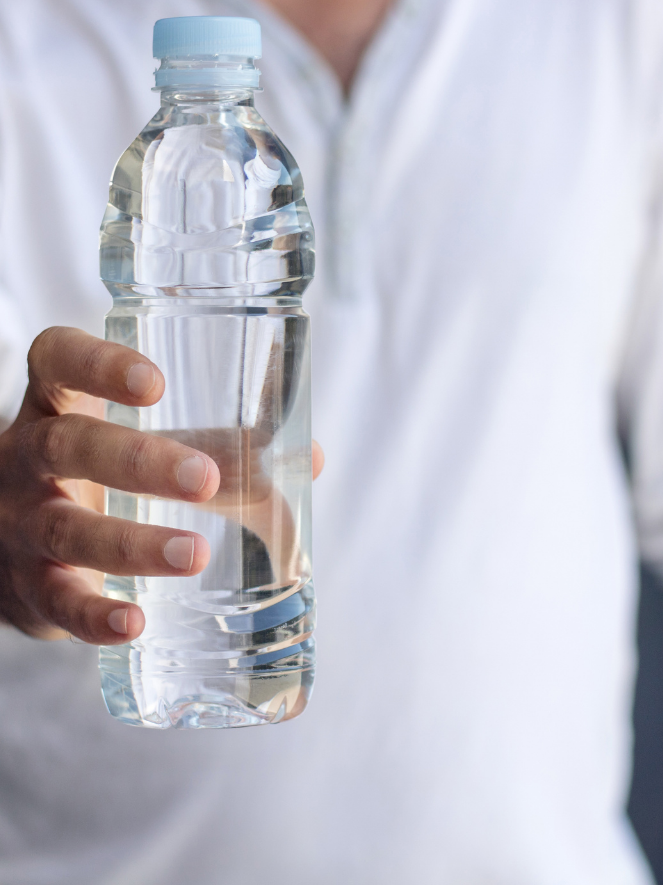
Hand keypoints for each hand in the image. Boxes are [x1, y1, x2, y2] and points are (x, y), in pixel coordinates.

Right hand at [0, 327, 223, 643]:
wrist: (5, 546)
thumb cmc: (96, 477)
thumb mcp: (135, 444)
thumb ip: (216, 445)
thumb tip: (310, 457)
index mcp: (58, 406)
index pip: (57, 361)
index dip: (97, 365)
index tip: (155, 382)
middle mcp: (27, 458)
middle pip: (68, 446)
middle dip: (137, 460)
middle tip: (204, 478)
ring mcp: (19, 524)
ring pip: (66, 528)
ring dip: (131, 544)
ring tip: (192, 554)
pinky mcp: (26, 588)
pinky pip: (56, 601)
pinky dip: (94, 615)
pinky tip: (134, 623)